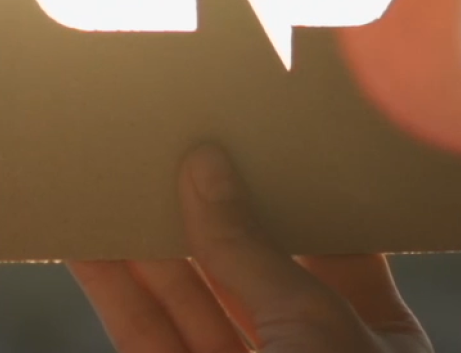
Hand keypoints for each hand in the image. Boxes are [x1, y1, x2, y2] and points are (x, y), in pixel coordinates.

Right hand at [71, 145, 432, 352]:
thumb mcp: (312, 328)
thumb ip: (251, 252)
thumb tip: (206, 168)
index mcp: (375, 343)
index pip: (335, 246)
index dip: (293, 188)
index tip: (254, 129)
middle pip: (251, 268)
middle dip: (207, 205)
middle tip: (166, 133)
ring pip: (189, 303)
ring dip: (147, 239)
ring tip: (109, 168)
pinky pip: (145, 337)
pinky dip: (115, 291)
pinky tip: (85, 240)